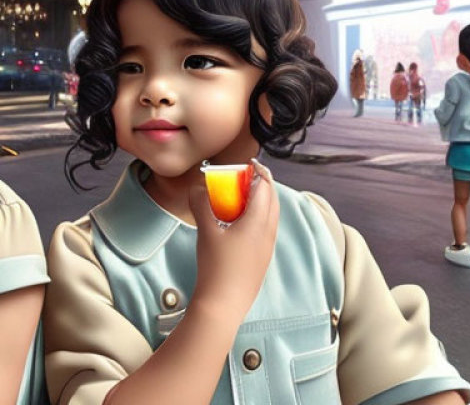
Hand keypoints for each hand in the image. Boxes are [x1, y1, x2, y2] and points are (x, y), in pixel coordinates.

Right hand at [191, 159, 279, 321]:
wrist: (224, 304)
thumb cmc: (216, 266)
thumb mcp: (206, 231)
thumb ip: (201, 204)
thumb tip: (197, 188)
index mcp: (258, 221)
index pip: (265, 187)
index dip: (259, 172)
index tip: (248, 163)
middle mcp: (268, 232)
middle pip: (272, 200)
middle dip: (262, 184)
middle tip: (245, 177)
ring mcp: (267, 247)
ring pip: (271, 215)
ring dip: (260, 201)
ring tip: (241, 198)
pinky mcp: (262, 258)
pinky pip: (265, 229)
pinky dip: (257, 217)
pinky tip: (239, 223)